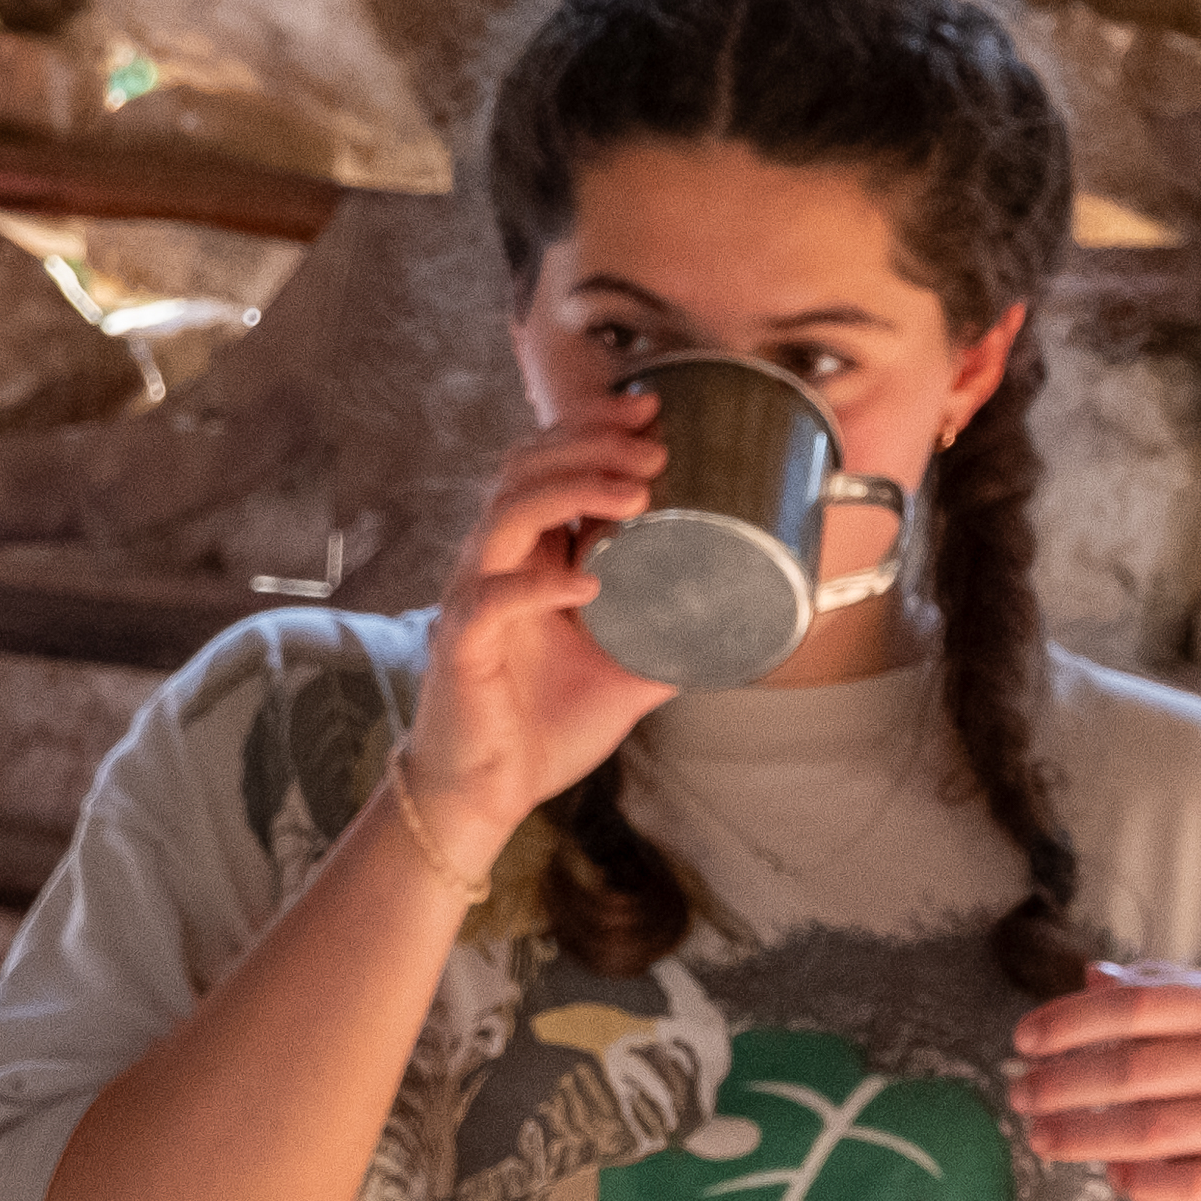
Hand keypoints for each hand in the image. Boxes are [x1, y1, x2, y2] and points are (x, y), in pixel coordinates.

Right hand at [400, 391, 678, 843]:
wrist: (485, 793)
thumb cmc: (540, 726)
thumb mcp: (625, 676)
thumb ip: (669, 643)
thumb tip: (738, 625)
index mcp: (525, 557)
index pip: (546, 465)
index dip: (592, 427)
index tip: (652, 408)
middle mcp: (493, 565)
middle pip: (524, 470)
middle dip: (590, 444)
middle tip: (654, 445)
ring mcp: (472, 601)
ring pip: (504, 515)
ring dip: (571, 491)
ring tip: (634, 491)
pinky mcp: (461, 647)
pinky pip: (490, 599)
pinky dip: (537, 583)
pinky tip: (584, 581)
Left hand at [1006, 964, 1200, 1200]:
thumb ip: (1167, 992)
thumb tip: (1091, 974)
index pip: (1138, 1007)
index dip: (1072, 1022)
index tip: (1023, 1040)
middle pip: (1135, 1070)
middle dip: (1063, 1083)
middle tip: (1018, 1094)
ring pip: (1153, 1130)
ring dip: (1085, 1135)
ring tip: (1040, 1137)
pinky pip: (1190, 1184)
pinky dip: (1143, 1181)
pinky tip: (1111, 1175)